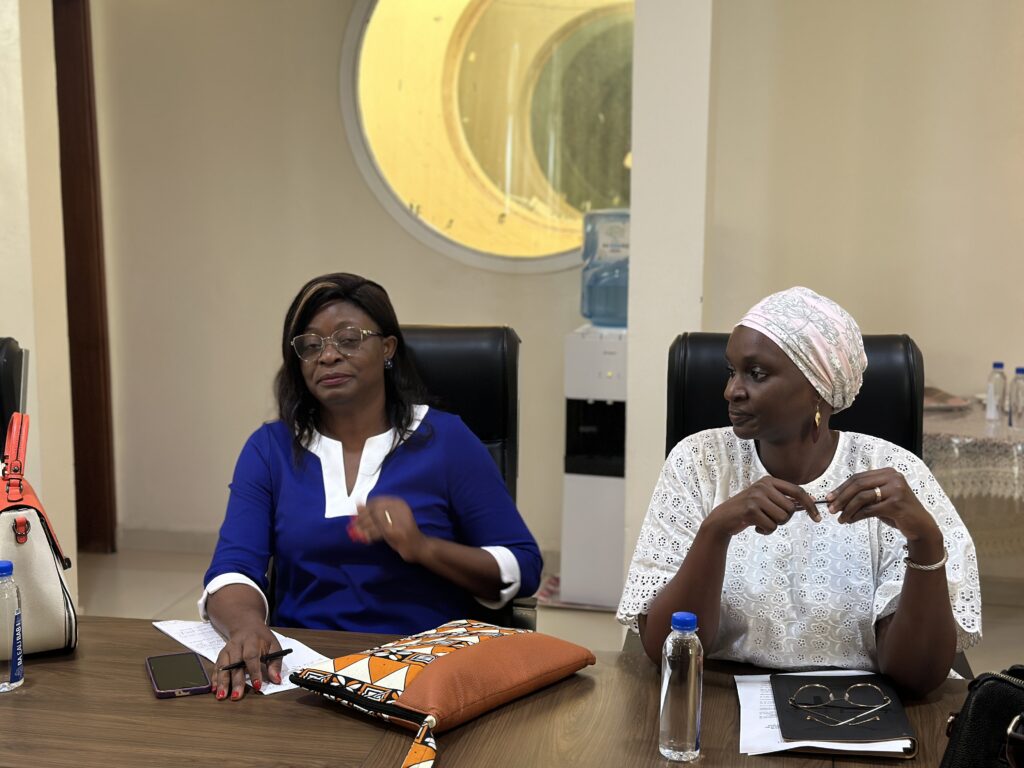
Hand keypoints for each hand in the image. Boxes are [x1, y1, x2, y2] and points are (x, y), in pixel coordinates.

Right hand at [212, 621, 282, 700]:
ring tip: (221, 696)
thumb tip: (276, 680)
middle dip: (236, 681)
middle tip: (237, 696)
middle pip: (235, 663)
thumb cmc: (262, 639)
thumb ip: (275, 663)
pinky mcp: (221, 655)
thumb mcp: (274, 646)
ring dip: (222, 682)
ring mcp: (227, 650)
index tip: (257, 686)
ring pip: (223, 666)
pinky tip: (214, 689)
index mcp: (252, 641)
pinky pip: (216, 667)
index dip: (254, 672)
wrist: (247, 626)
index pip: (252, 656)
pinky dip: (215, 678)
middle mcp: (237, 645)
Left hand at [349, 496, 427, 562]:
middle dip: (362, 519)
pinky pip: (377, 532)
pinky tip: (367, 539)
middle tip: (354, 526)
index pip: (376, 502)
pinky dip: (370, 535)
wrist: (419, 546)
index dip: (365, 509)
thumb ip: (375, 512)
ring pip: (374, 521)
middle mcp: (399, 509)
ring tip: (358, 533)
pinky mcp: (394, 532)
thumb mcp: (390, 519)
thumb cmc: (403, 532)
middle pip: (374, 511)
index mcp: (399, 503)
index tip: (357, 516)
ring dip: (364, 527)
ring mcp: (398, 520)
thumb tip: (357, 504)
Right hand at [705, 476, 821, 538]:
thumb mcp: (765, 500)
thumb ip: (784, 499)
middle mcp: (763, 486)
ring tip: (760, 521)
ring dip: (773, 525)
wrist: (723, 519)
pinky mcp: (750, 510)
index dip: (810, 505)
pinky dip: (765, 531)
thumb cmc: (747, 511)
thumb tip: (810, 502)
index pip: (798, 491)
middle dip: (784, 519)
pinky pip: (771, 526)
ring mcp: (756, 497)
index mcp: (769, 481)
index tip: (817, 518)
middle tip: (770, 519)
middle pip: (791, 509)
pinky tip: (755, 526)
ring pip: (782, 518)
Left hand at [826, 468, 938, 541]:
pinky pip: (870, 510)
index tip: (829, 497)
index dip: (841, 487)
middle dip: (841, 497)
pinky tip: (850, 521)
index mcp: (887, 473)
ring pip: (862, 497)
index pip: (858, 478)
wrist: (920, 526)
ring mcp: (896, 490)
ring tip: (840, 518)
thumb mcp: (880, 499)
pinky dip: (857, 516)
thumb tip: (836, 500)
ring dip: (847, 509)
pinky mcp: (896, 504)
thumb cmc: (897, 512)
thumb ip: (863, 496)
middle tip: (831, 508)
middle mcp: (893, 478)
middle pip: (858, 485)